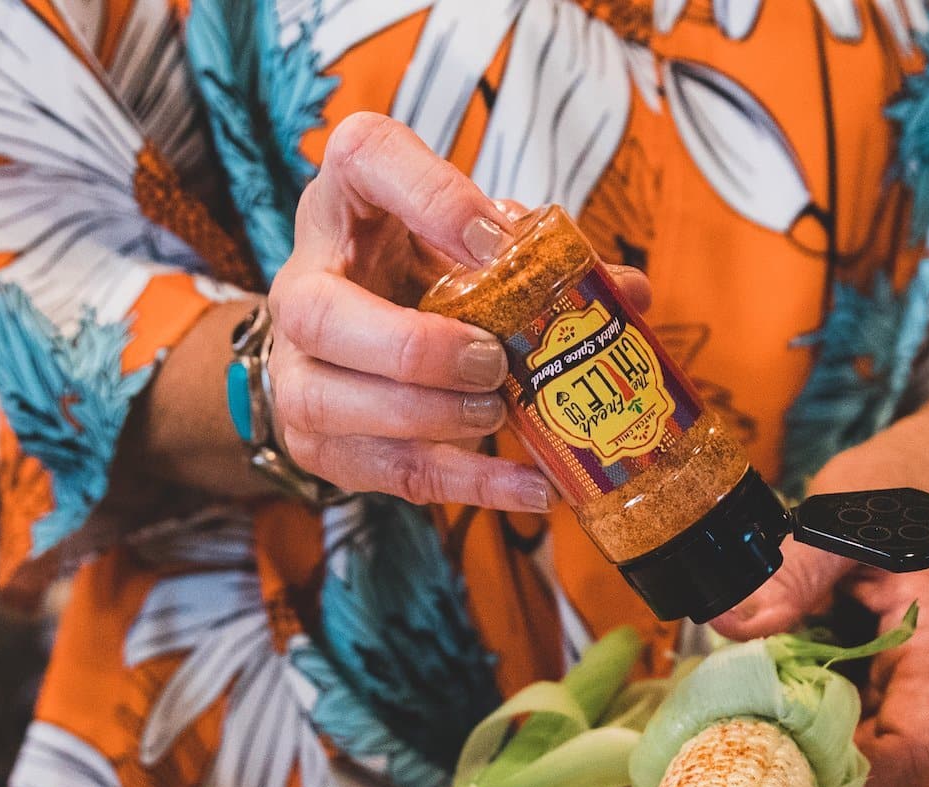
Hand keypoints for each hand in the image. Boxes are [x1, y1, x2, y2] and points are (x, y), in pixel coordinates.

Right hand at [267, 113, 649, 509]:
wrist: (346, 349)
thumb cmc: (415, 281)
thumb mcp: (465, 248)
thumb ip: (539, 261)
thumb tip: (630, 294)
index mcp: (346, 205)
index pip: (362, 158)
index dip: (427, 194)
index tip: (494, 239)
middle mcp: (304, 285)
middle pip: (317, 313)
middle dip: (412, 347)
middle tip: (490, 361)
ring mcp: (298, 373)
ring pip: (332, 403)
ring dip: (427, 417)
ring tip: (497, 413)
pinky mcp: (325, 446)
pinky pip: (389, 471)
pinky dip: (468, 484)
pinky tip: (531, 487)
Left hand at [712, 417, 928, 786]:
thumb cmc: (900, 489)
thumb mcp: (840, 520)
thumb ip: (790, 574)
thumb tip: (731, 622)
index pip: (913, 751)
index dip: (860, 784)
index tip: (792, 780)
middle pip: (884, 767)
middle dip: (818, 776)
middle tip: (743, 763)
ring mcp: (904, 685)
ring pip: (861, 749)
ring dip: (805, 752)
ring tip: (740, 740)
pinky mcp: (877, 678)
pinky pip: (844, 719)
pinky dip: (801, 722)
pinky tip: (753, 711)